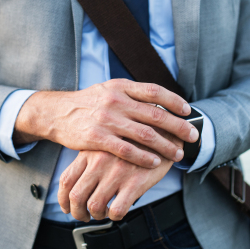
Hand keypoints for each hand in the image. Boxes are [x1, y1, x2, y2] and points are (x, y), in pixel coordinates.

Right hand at [13, 79, 198, 167]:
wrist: (56, 113)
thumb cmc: (88, 103)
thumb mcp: (108, 89)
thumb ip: (131, 93)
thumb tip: (160, 100)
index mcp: (120, 86)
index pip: (154, 91)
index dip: (174, 101)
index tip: (188, 111)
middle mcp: (115, 100)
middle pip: (156, 114)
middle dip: (179, 126)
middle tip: (193, 136)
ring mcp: (106, 119)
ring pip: (145, 134)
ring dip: (166, 145)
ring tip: (178, 153)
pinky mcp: (97, 138)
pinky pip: (127, 150)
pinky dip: (144, 157)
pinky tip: (154, 162)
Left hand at [58, 129, 183, 221]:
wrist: (162, 131)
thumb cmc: (132, 139)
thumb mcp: (105, 141)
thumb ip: (90, 158)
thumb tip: (76, 182)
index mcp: (89, 152)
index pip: (66, 181)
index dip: (63, 199)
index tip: (67, 207)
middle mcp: (99, 162)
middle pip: (76, 196)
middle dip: (77, 212)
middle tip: (84, 216)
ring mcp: (117, 172)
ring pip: (95, 206)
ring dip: (96, 216)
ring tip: (103, 213)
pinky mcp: (135, 182)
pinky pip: (117, 210)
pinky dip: (115, 216)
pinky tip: (118, 210)